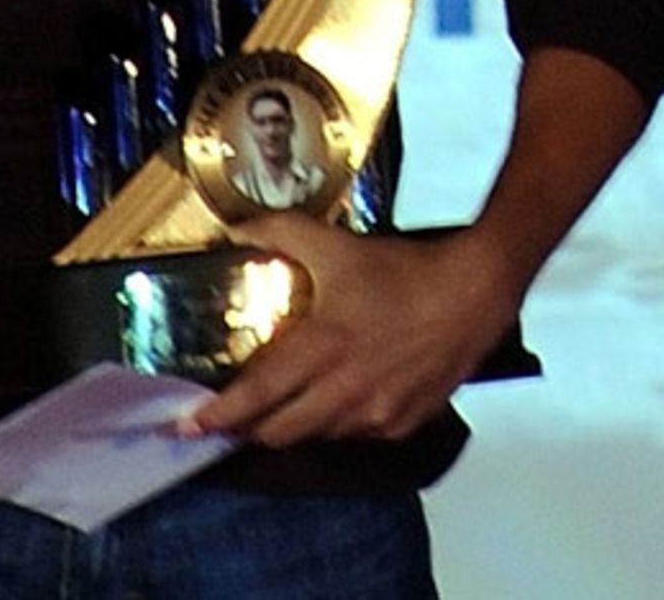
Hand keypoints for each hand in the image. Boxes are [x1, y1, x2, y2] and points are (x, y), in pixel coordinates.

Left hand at [186, 216, 522, 446]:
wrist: (473, 292)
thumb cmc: (405, 270)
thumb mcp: (335, 243)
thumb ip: (279, 232)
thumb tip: (237, 227)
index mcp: (322, 347)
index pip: (258, 394)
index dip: (220, 414)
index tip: (190, 425)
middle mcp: (345, 391)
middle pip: (279, 432)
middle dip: (249, 427)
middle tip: (231, 415)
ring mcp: (376, 414)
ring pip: (317, 435)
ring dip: (294, 424)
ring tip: (283, 403)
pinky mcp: (403, 423)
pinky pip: (356, 436)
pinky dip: (337, 422)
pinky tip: (336, 398)